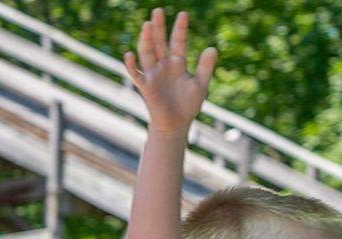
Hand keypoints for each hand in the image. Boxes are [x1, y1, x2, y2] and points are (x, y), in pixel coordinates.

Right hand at [124, 9, 216, 135]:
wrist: (177, 125)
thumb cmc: (189, 105)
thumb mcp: (201, 85)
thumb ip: (205, 67)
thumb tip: (212, 48)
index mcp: (178, 63)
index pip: (178, 42)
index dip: (180, 29)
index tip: (183, 14)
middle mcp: (163, 65)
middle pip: (159, 42)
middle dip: (158, 27)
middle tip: (158, 11)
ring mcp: (153, 74)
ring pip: (147, 53)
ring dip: (146, 40)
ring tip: (147, 25)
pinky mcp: (145, 86)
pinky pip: (135, 74)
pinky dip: (131, 65)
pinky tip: (129, 55)